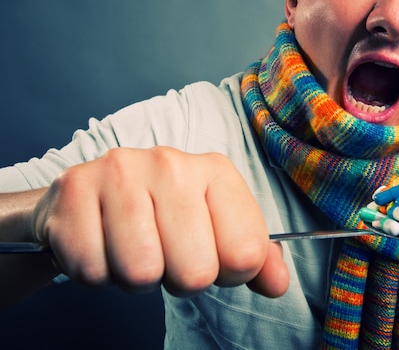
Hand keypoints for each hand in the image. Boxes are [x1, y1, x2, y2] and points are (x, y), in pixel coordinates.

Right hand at [32, 147, 289, 297]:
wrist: (90, 195)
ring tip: (133, 247)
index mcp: (216, 170)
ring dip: (136, 277)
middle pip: (195, 272)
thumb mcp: (215, 228)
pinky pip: (92, 270)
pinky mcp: (74, 188)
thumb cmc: (161, 216)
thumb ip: (253, 257)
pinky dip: (97, 271)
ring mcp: (120, 171)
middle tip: (166, 253)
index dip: (229, 272)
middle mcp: (172, 162)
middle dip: (179, 278)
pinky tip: (102, 242)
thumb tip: (277, 283)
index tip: (212, 256)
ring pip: (141, 273)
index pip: (245, 253)